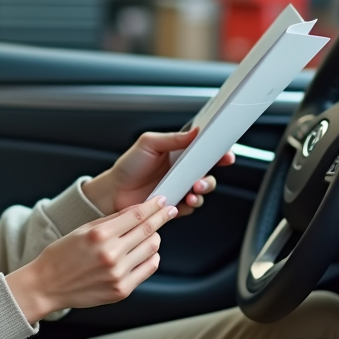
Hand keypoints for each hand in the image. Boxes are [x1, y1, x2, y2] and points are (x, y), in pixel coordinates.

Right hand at [6, 198, 175, 323]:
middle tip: (168, 211)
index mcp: (99, 235)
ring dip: (155, 237)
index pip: (136, 215)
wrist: (47, 286)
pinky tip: (147, 252)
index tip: (161, 201)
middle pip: (148, 230)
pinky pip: (148, 268)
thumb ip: (111, 220)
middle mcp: (110, 254)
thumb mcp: (82, 230)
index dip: (152, 206)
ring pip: (152, 248)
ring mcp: (118, 274)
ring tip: (152, 232)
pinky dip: (151, 257)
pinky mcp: (122, 290)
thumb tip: (137, 211)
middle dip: (161, 217)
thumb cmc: (61, 256)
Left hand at [82, 127, 234, 216]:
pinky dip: (191, 204)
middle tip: (202, 178)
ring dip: (203, 191)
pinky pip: (191, 206)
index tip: (226, 154)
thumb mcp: (149, 144)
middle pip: (209, 173)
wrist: (113, 193)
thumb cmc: (129, 166)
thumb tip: (195, 131)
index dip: (219, 152)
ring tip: (193, 191)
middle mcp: (183, 171)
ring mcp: (180, 189)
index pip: (205, 151)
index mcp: (179, 153)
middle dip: (211, 176)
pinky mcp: (175, 205)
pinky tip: (184, 201)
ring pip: (203, 191)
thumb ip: (173, 138)